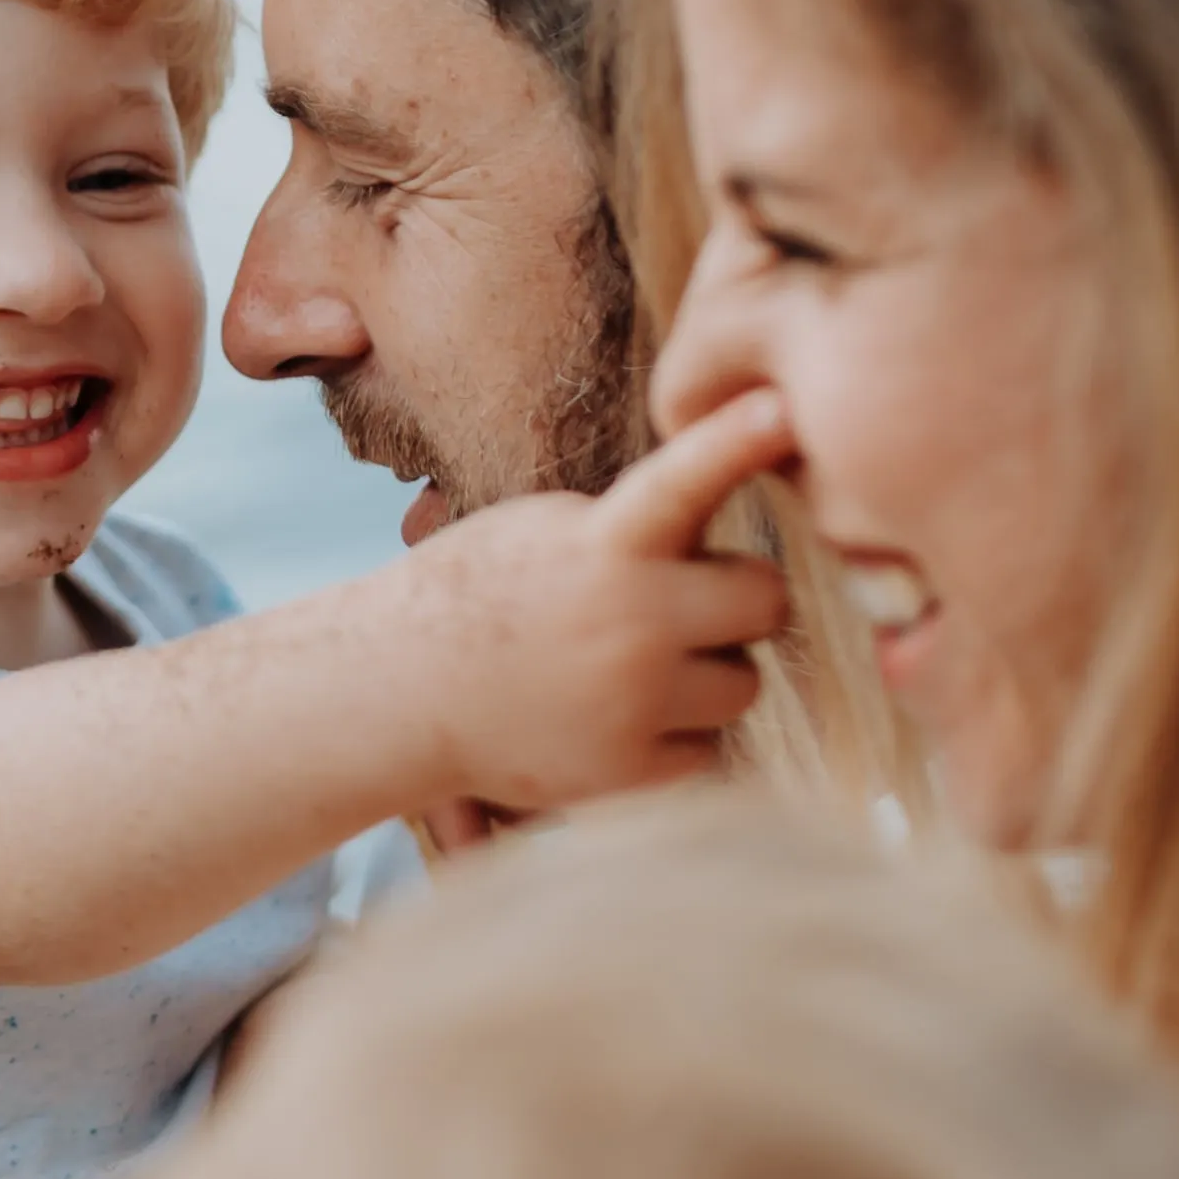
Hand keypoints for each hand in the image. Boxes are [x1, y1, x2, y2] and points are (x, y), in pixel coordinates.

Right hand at [389, 388, 792, 822]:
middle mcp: (631, 619)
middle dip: (735, 600)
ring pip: (743, 683)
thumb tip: (730, 509)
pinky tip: (618, 718)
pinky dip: (674, 738)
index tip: (780, 408)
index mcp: (606, 543)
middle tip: (689, 603)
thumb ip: (638, 519)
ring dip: (708, 674)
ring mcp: (634, 700)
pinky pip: (708, 750)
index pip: (685, 480)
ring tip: (640, 668)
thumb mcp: (546, 527)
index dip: (736, 440)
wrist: (397, 692)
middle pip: (765, 599)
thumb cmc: (479, 594)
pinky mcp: (628, 770)